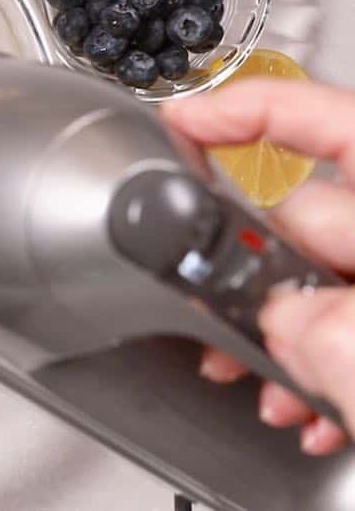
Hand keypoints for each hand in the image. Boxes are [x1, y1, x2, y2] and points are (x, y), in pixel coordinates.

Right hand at [162, 78, 354, 455]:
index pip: (321, 117)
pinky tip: (309, 405)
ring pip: (314, 282)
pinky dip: (313, 363)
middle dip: (246, 277)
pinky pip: (336, 320)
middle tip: (219, 329)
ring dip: (274, 336)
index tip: (178, 122)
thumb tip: (269, 316)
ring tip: (268, 388)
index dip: (239, 109)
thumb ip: (317, 327)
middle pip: (301, 218)